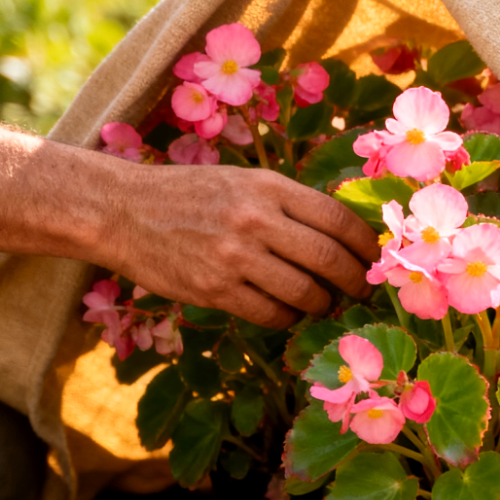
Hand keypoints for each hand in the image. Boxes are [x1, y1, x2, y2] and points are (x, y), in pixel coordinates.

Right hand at [108, 165, 380, 328]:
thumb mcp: (242, 181)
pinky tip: (286, 312)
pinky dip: (287, 318)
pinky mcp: (214, 289)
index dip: (366, 244)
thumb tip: (342, 235)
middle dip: (354, 281)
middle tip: (360, 290)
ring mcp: (234, 256)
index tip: (376, 259)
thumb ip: (288, 204)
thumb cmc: (189, 195)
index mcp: (268, 187)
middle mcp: (255, 219)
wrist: (123, 210)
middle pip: (329, 259)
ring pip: (305, 293)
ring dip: (321, 304)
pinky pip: (271, 314)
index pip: (337, 219)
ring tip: (321, 303)